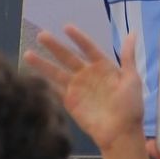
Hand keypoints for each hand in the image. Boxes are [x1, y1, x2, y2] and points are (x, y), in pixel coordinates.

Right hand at [27, 26, 144, 151]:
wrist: (121, 131)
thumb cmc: (130, 104)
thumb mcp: (132, 78)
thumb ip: (128, 57)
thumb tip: (132, 33)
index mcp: (104, 67)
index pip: (89, 48)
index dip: (78, 38)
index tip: (66, 27)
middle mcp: (88, 75)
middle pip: (68, 57)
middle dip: (55, 47)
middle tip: (41, 34)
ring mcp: (77, 89)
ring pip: (57, 72)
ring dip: (43, 64)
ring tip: (28, 53)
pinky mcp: (69, 102)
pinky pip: (55, 90)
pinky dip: (44, 83)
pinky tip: (31, 75)